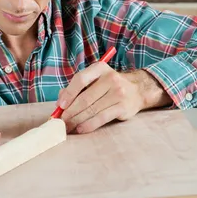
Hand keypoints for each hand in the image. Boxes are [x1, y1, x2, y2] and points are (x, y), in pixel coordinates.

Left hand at [56, 63, 170, 133]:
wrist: (136, 90)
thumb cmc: (108, 85)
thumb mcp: (94, 79)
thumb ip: (77, 88)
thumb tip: (60, 102)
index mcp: (99, 68)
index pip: (80, 79)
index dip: (69, 93)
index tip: (60, 105)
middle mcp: (110, 79)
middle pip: (85, 98)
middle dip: (70, 112)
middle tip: (61, 121)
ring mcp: (118, 93)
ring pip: (92, 110)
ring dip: (77, 120)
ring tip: (68, 127)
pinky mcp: (123, 107)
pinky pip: (101, 118)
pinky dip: (88, 125)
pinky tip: (80, 129)